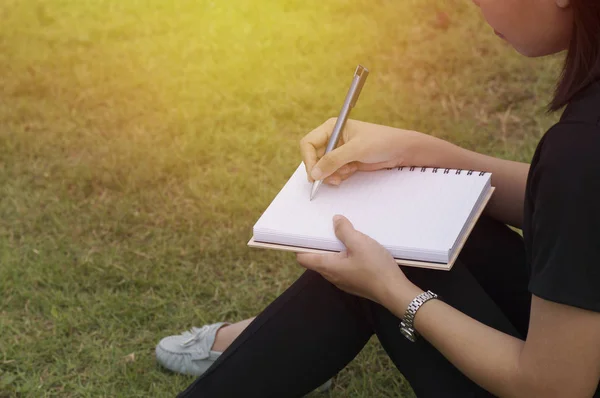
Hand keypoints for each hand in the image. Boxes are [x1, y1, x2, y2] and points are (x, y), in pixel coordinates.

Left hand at [296, 215, 410, 305]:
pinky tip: (355, 249)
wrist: (394, 291)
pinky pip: (342, 268)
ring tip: (341, 236)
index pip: (303, 258)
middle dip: (318, 245)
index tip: (304, 233)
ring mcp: (342, 282)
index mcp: (327, 266)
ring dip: (333, 251)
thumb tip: (335, 221)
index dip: (300, 246)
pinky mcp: (353, 283)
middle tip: (325, 229)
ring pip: (330, 264)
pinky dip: (343, 257)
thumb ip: (345, 231)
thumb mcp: (360, 243)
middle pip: (316, 260)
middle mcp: (331, 276)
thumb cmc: (375, 267)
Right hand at [299, 118, 444, 184]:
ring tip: (345, 174)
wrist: (400, 150)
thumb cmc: (380, 141)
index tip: (314, 174)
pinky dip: (338, 176)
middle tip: (332, 178)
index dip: (308, 159)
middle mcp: (332, 138)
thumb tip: (314, 173)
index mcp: (331, 127)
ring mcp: (338, 151)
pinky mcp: (345, 161)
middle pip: (313, 157)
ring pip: (322, 168)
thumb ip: (333, 160)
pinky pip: (333, 172)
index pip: (308, 143)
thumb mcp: (356, 149)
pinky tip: (350, 173)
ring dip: (331, 174)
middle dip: (321, 170)